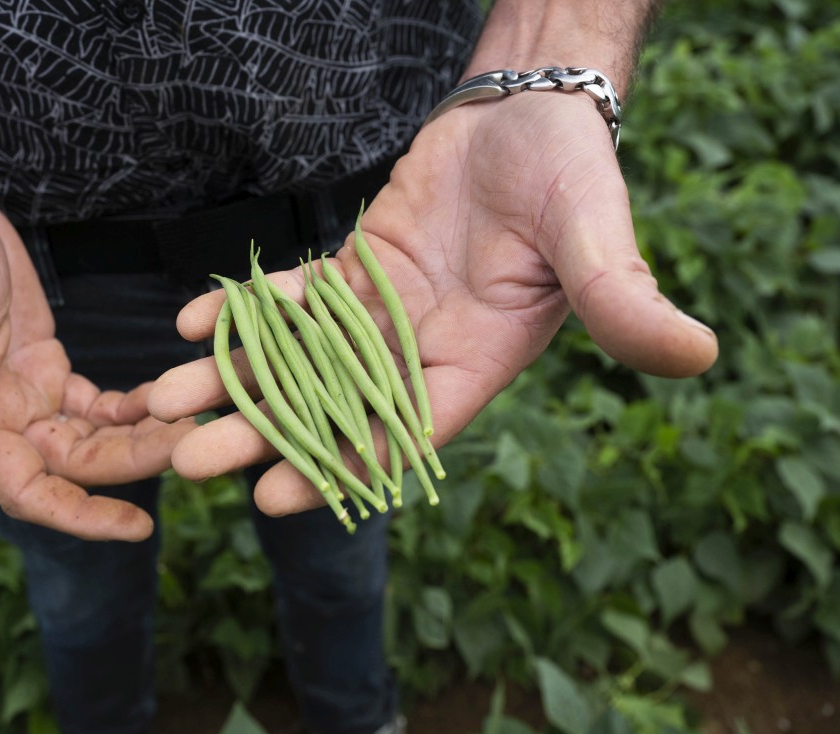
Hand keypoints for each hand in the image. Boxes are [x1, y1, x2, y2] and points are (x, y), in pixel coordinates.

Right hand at [0, 154, 194, 540]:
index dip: (82, 516)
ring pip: (91, 438)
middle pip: (76, 466)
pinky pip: (93, 405)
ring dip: (139, 436)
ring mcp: (24, 395)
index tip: (140, 527)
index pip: (29, 492)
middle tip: (194, 442)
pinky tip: (164, 397)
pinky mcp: (44, 365)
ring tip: (193, 420)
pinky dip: (129, 407)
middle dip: (135, 462)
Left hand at [148, 93, 717, 515]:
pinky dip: (247, 310)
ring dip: (235, 378)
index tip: (274, 497)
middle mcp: (425, 346)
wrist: (528, 109)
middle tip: (187, 461)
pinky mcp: (358, 268)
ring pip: (300, 357)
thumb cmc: (570, 168)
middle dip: (262, 433)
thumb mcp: (595, 234)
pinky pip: (294, 297)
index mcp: (480, 357)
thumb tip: (697, 355)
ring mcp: (385, 310)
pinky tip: (193, 326)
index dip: (342, 464)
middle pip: (333, 404)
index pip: (405, 429)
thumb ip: (624, 297)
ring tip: (163, 400)